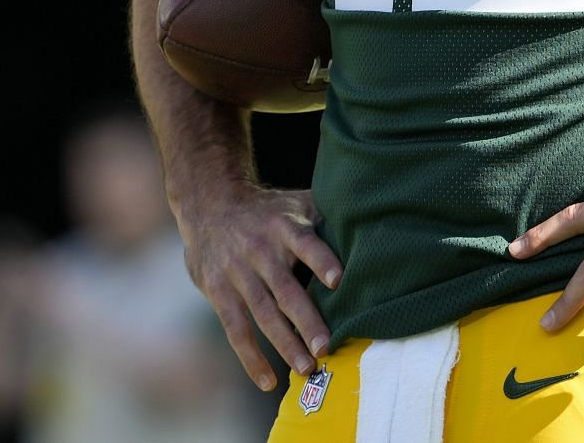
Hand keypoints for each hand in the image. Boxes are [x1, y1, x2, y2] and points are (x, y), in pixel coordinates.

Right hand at [177, 184, 341, 391]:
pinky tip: (269, 381)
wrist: (211, 206)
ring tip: (307, 368)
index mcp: (284, 227)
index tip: (339, 280)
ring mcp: (238, 274)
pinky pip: (236, 330)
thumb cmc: (269, 210)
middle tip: (327, 347)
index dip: (321, 260)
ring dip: (285, 345)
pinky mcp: (219, 293)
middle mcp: (260, 251)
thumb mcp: (296, 202)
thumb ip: (327, 213)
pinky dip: (252, 358)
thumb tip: (373, 219)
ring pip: (263, 315)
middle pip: (286, 290)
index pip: (306, 243)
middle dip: (306, 321)